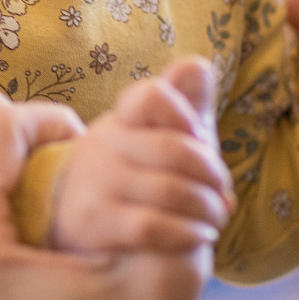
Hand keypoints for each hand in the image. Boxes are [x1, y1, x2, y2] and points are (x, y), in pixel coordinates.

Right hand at [50, 58, 232, 258]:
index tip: (198, 139)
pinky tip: (200, 236)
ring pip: (169, 190)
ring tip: (216, 218)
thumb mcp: (159, 138)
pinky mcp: (93, 221)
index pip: (152, 97)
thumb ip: (184, 102)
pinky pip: (152, 226)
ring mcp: (94, 182)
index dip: (185, 118)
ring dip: (206, 209)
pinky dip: (187, 233)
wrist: (77, 224)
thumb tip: (196, 63)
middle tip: (222, 193)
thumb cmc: (135, 177)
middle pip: (174, 149)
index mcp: (122, 120)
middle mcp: (103, 144)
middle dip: (212, 175)